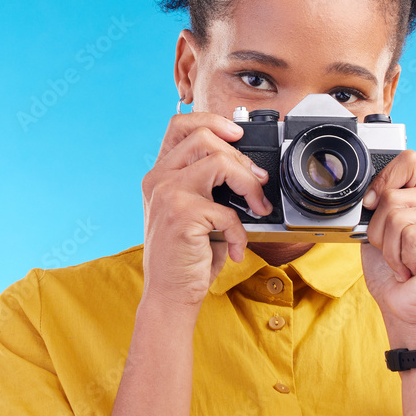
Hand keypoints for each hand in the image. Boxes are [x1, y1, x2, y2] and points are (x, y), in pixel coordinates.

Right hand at [140, 111, 272, 309]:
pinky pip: (227, 210)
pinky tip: (236, 246)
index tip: (237, 134)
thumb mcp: (194, 212)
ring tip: (257, 207)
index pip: (180, 126)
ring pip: (219, 161)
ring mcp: (167, 194)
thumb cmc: (186, 257)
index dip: (212, 120)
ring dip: (248, 184)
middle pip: (205, 138)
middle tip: (257, 184)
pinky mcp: (181, 214)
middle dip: (242, 158)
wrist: (170, 294)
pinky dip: (240, 231)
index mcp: (160, 175)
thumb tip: (250, 169)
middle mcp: (159, 179)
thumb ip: (209, 186)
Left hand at [359, 150, 415, 328]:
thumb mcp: (378, 233)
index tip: (372, 207)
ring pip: (396, 215)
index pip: (407, 161)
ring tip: (404, 263)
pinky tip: (414, 269)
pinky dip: (401, 258)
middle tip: (395, 253)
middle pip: (391, 194)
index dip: (382, 181)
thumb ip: (378, 207)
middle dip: (379, 231)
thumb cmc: (396, 278)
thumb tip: (368, 194)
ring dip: (390, 249)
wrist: (409, 313)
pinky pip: (409, 234)